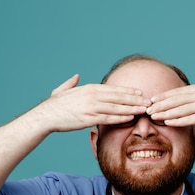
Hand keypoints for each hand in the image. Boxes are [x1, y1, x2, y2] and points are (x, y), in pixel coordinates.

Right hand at [36, 74, 150, 131]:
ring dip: (132, 108)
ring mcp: (91, 107)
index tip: (139, 92)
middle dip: (135, 99)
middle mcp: (92, 95)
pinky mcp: (89, 118)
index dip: (128, 91)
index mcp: (89, 88)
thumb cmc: (54, 105)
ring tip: (144, 110)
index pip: (113, 89)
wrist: (46, 116)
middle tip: (148, 101)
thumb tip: (76, 76)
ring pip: (116, 107)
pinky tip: (131, 117)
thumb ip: (71, 83)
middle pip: (118, 96)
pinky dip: (121, 117)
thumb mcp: (63, 90)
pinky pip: (109, 117)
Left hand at [146, 70, 194, 127]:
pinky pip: (190, 119)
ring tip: (153, 116)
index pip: (179, 91)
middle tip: (147, 109)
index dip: (165, 96)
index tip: (153, 99)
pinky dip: (178, 121)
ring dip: (165, 113)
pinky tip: (168, 123)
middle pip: (176, 99)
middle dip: (160, 104)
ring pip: (180, 109)